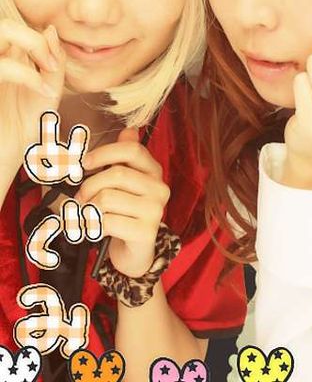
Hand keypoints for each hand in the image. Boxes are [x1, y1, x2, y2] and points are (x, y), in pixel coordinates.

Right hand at [0, 20, 65, 183]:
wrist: (5, 157)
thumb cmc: (23, 125)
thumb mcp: (46, 90)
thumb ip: (53, 60)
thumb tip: (50, 29)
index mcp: (5, 58)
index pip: (17, 29)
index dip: (39, 38)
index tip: (55, 64)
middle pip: (5, 26)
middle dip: (32, 39)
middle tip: (51, 64)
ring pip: (1, 33)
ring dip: (30, 46)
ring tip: (48, 72)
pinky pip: (1, 67)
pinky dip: (27, 74)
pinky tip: (42, 91)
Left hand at [76, 128, 169, 277]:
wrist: (136, 252)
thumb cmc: (125, 213)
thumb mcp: (125, 184)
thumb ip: (124, 158)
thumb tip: (129, 130)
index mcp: (154, 171)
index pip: (132, 150)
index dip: (105, 152)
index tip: (85, 163)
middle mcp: (159, 188)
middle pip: (116, 174)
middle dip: (89, 185)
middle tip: (79, 197)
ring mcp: (155, 211)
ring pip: (107, 198)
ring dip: (88, 207)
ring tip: (86, 213)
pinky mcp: (146, 232)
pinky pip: (108, 221)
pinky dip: (93, 225)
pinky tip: (94, 228)